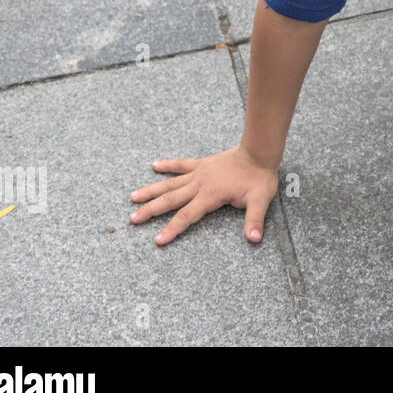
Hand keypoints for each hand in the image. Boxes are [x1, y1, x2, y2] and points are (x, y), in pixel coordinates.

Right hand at [128, 146, 279, 244]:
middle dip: (150, 211)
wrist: (258, 152)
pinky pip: (181, 164)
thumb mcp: (260, 200)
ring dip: (151, 190)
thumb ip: (254, 220)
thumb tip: (254, 239)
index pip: (187, 216)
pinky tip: (154, 165)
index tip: (157, 240)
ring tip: (133, 197)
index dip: (172, 229)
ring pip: (170, 183)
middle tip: (132, 219)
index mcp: (210, 195)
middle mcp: (200, 184)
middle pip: (170, 200)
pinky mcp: (202, 163)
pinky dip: (168, 164)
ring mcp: (199, 173)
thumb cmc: (259, 178)